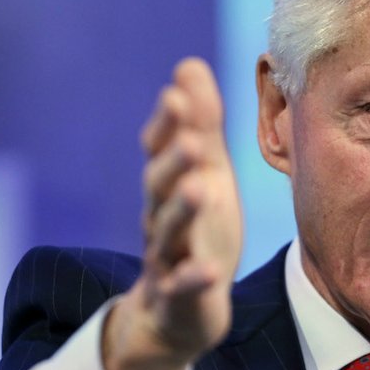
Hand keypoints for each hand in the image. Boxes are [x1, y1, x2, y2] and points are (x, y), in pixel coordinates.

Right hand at [102, 58, 242, 369]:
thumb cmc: (197, 226)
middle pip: (159, 186)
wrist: (180, 306)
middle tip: (191, 138)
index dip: (168, 124)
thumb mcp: (205, 170)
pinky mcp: (178, 295)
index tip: (177, 94)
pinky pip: (182, 287)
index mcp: (170, 183)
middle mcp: (161, 215)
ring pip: (167, 232)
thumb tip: (189, 64)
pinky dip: (193, 278)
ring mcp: (166, 257)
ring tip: (199, 188)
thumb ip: (201, 122)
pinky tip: (210, 270)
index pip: (160, 149)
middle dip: (172, 160)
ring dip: (181, 210)